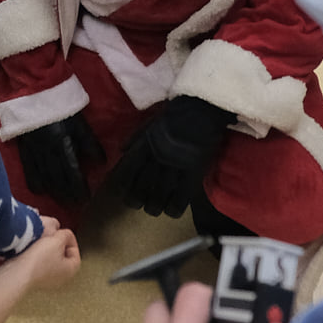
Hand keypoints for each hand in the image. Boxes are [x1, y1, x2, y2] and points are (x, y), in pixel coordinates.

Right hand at [17, 113, 104, 205]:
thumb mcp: (79, 123)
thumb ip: (89, 143)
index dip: (79, 188)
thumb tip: (101, 163)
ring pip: (44, 177)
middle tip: (75, 206)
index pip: (72, 172)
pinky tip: (39, 191)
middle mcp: (47, 151)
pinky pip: (28, 170)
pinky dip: (34, 182)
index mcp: (63, 143)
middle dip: (67, 194)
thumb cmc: (60, 106)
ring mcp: (34, 151)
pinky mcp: (24, 148)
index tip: (86, 199)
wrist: (33, 92)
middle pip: (58, 179)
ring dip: (53, 192)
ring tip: (61, 202)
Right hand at [19, 219, 80, 289]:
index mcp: (70, 270)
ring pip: (51, 258)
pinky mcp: (35, 278)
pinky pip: (40, 263)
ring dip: (46, 248)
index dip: (69, 239)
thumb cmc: (39, 260)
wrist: (18, 272)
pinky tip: (31, 250)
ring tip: (40, 242)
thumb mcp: (57, 240)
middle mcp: (61, 278)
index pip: (75, 251)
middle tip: (51, 236)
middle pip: (63, 255)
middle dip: (57, 243)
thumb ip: (66, 235)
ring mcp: (47, 279)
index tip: (61, 233)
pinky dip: (37, 255)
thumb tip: (65, 235)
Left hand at [115, 97, 233, 218]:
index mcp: (142, 149)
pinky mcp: (191, 178)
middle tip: (141, 203)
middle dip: (136, 202)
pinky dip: (172, 210)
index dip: (122, 189)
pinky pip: (178, 203)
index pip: (124, 176)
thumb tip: (121, 150)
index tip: (124, 193)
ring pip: (156, 203)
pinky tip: (173, 209)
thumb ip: (134, 138)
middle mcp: (153, 163)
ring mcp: (172, 172)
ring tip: (156, 208)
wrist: (200, 113)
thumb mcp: (149, 123)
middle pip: (138, 194)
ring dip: (154, 208)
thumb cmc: (174, 116)